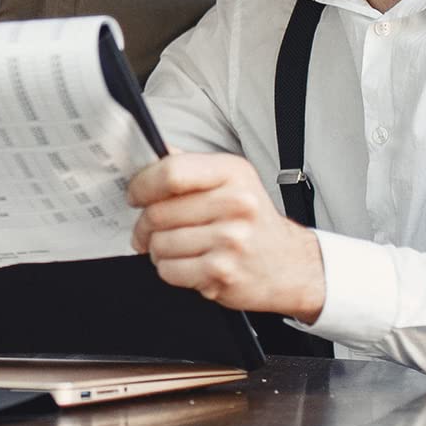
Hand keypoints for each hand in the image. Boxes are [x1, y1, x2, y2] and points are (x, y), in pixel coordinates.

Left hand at [128, 152, 325, 320]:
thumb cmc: (251, 220)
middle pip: (158, 212)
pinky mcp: (223, 273)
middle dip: (143, 224)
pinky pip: (169, 270)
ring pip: (159, 243)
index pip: (170, 172)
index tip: (134, 195)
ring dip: (156, 249)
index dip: (142, 185)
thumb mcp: (230, 180)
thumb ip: (188, 165)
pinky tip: (187, 263)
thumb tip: (147, 152)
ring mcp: (231, 241)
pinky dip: (169, 269)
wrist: (291, 264)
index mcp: (232, 173)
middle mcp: (236, 204)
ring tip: (175, 247)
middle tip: (147, 229)